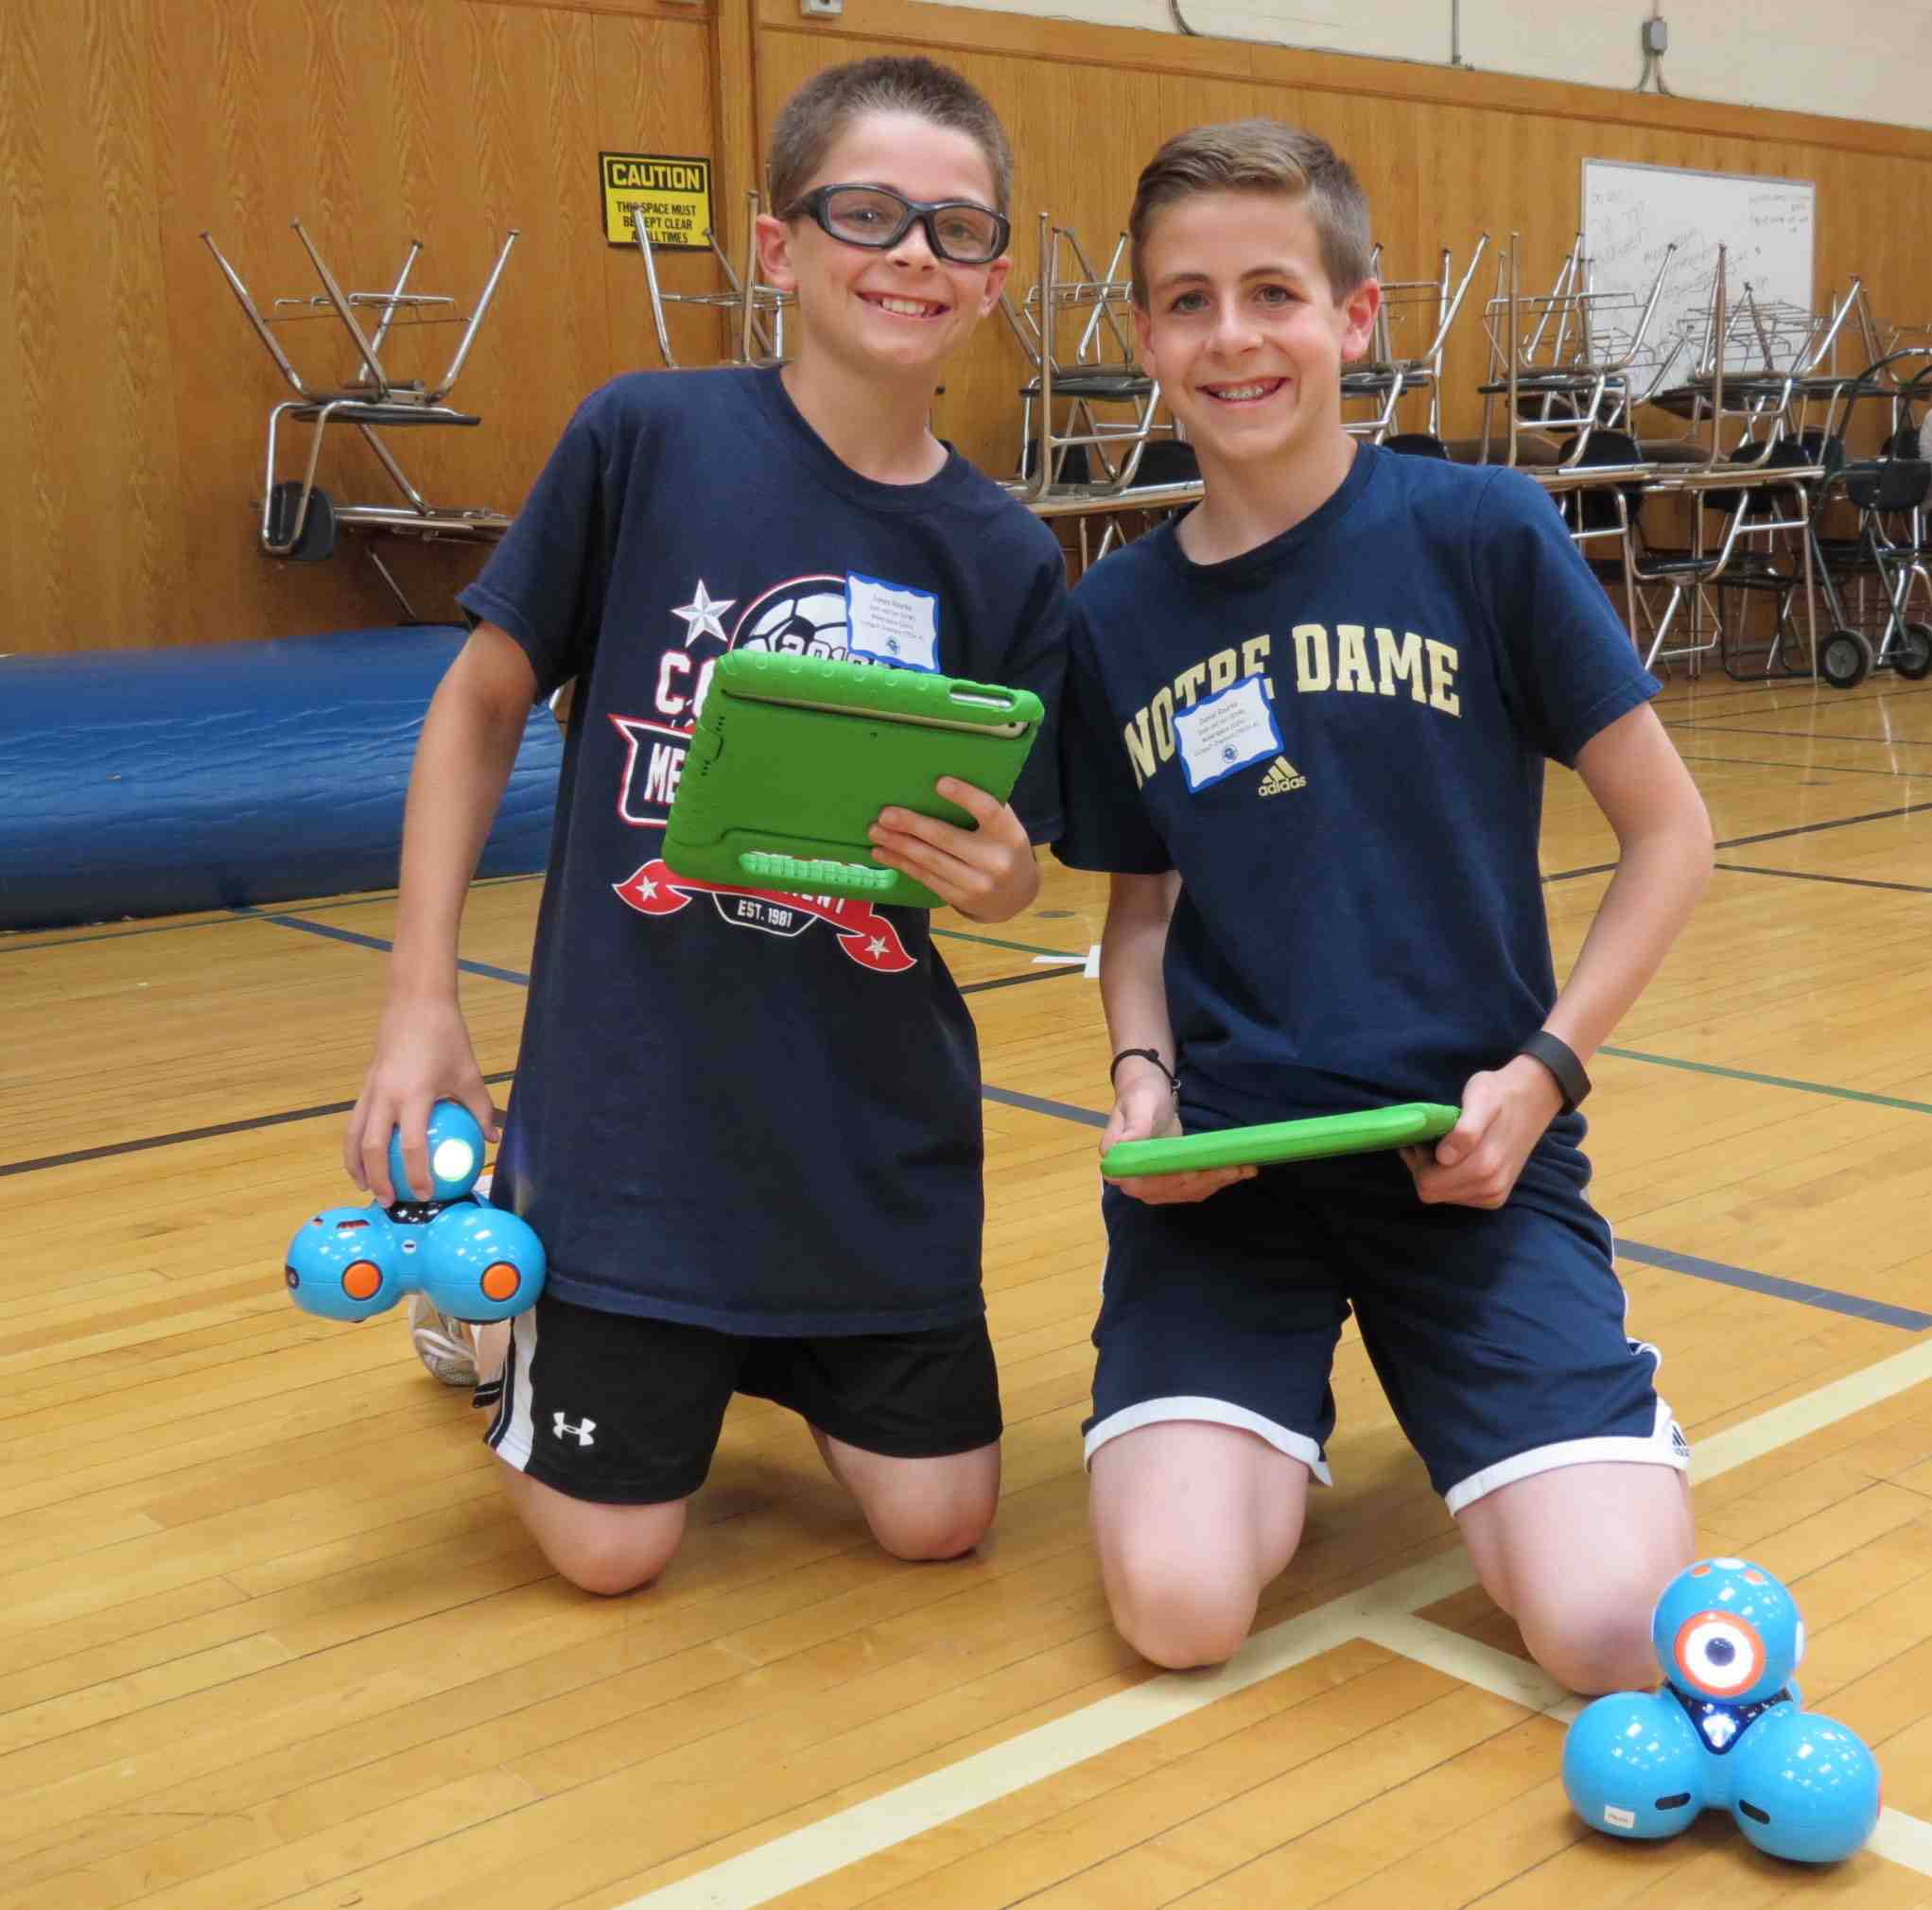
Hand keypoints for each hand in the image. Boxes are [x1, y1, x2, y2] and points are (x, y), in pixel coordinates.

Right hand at [343, 996, 502, 1204]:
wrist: (414, 1002)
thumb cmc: (446, 1036)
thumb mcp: (469, 1073)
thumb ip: (479, 1108)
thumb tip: (492, 1138)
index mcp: (414, 1094)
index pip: (413, 1146)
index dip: (417, 1174)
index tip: (427, 1194)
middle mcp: (386, 1095)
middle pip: (373, 1148)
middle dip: (378, 1180)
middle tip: (390, 1202)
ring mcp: (370, 1089)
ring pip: (354, 1136)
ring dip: (357, 1165)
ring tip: (366, 1187)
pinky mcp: (365, 1084)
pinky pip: (355, 1121)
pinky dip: (356, 1143)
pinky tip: (365, 1156)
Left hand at [868, 777, 1038, 922]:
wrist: (1017, 895)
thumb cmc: (1003, 847)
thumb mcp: (1005, 826)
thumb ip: (983, 808)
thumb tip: (939, 779)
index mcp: (1009, 833)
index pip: (989, 810)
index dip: (965, 796)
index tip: (939, 782)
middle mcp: (994, 860)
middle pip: (947, 838)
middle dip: (912, 825)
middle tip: (885, 814)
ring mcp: (976, 883)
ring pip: (930, 861)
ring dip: (898, 845)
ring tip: (875, 831)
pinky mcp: (959, 898)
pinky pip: (925, 878)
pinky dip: (901, 863)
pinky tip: (883, 852)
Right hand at [1101, 1066, 1255, 1205]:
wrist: (1149, 1095)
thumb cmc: (1140, 1098)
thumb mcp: (1136, 1108)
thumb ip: (1132, 1131)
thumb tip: (1115, 1156)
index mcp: (1120, 1169)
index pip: (1148, 1185)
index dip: (1173, 1180)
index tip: (1196, 1171)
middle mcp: (1137, 1184)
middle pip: (1173, 1190)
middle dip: (1205, 1180)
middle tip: (1233, 1167)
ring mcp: (1156, 1186)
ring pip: (1189, 1191)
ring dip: (1217, 1182)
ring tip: (1243, 1169)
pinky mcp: (1174, 1182)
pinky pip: (1196, 1187)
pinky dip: (1218, 1180)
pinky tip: (1238, 1172)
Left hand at [1400, 1056, 1563, 1208]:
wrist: (1532, 1099)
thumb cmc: (1499, 1094)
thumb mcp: (1480, 1099)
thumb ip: (1465, 1130)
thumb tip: (1444, 1157)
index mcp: (1484, 1167)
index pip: (1427, 1183)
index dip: (1417, 1161)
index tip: (1422, 1138)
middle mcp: (1491, 1188)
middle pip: (1432, 1192)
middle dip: (1422, 1168)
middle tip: (1427, 1140)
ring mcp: (1494, 1195)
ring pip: (1443, 1196)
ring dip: (1435, 1173)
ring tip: (1440, 1145)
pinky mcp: (1495, 1196)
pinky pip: (1459, 1197)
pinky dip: (1449, 1178)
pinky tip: (1452, 1157)